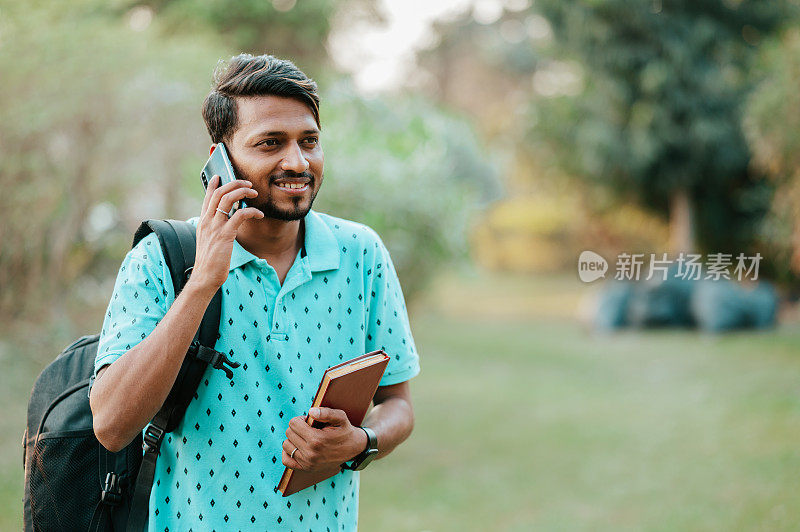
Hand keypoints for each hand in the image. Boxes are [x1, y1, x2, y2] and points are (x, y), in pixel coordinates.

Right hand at [189, 175, 262, 292]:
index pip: (207, 197)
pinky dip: (252, 211)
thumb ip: (215, 229)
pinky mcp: (225, 235)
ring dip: (242, 192)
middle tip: (248, 184)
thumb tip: (226, 222)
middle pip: (219, 193)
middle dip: (235, 184)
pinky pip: (240, 216)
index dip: (213, 184)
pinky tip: (259, 214)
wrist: (204, 277)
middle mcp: (207, 221)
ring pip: (227, 199)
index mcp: (203, 222)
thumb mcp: (209, 241)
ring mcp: (215, 227)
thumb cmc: (210, 261)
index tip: (220, 175)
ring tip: (254, 193)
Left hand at [281, 407, 367, 471]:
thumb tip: (311, 412)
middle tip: (308, 428)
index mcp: (317, 440)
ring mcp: (308, 463)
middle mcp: (310, 453)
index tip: (308, 421)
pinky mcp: (306, 469)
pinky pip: (286, 460)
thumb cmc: (345, 431)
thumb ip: (326, 412)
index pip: (293, 424)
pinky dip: (288, 452)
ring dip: (293, 439)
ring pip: (286, 445)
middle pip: (289, 433)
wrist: (354, 449)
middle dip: (297, 427)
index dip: (300, 419)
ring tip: (305, 437)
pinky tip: (297, 446)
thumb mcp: (340, 417)